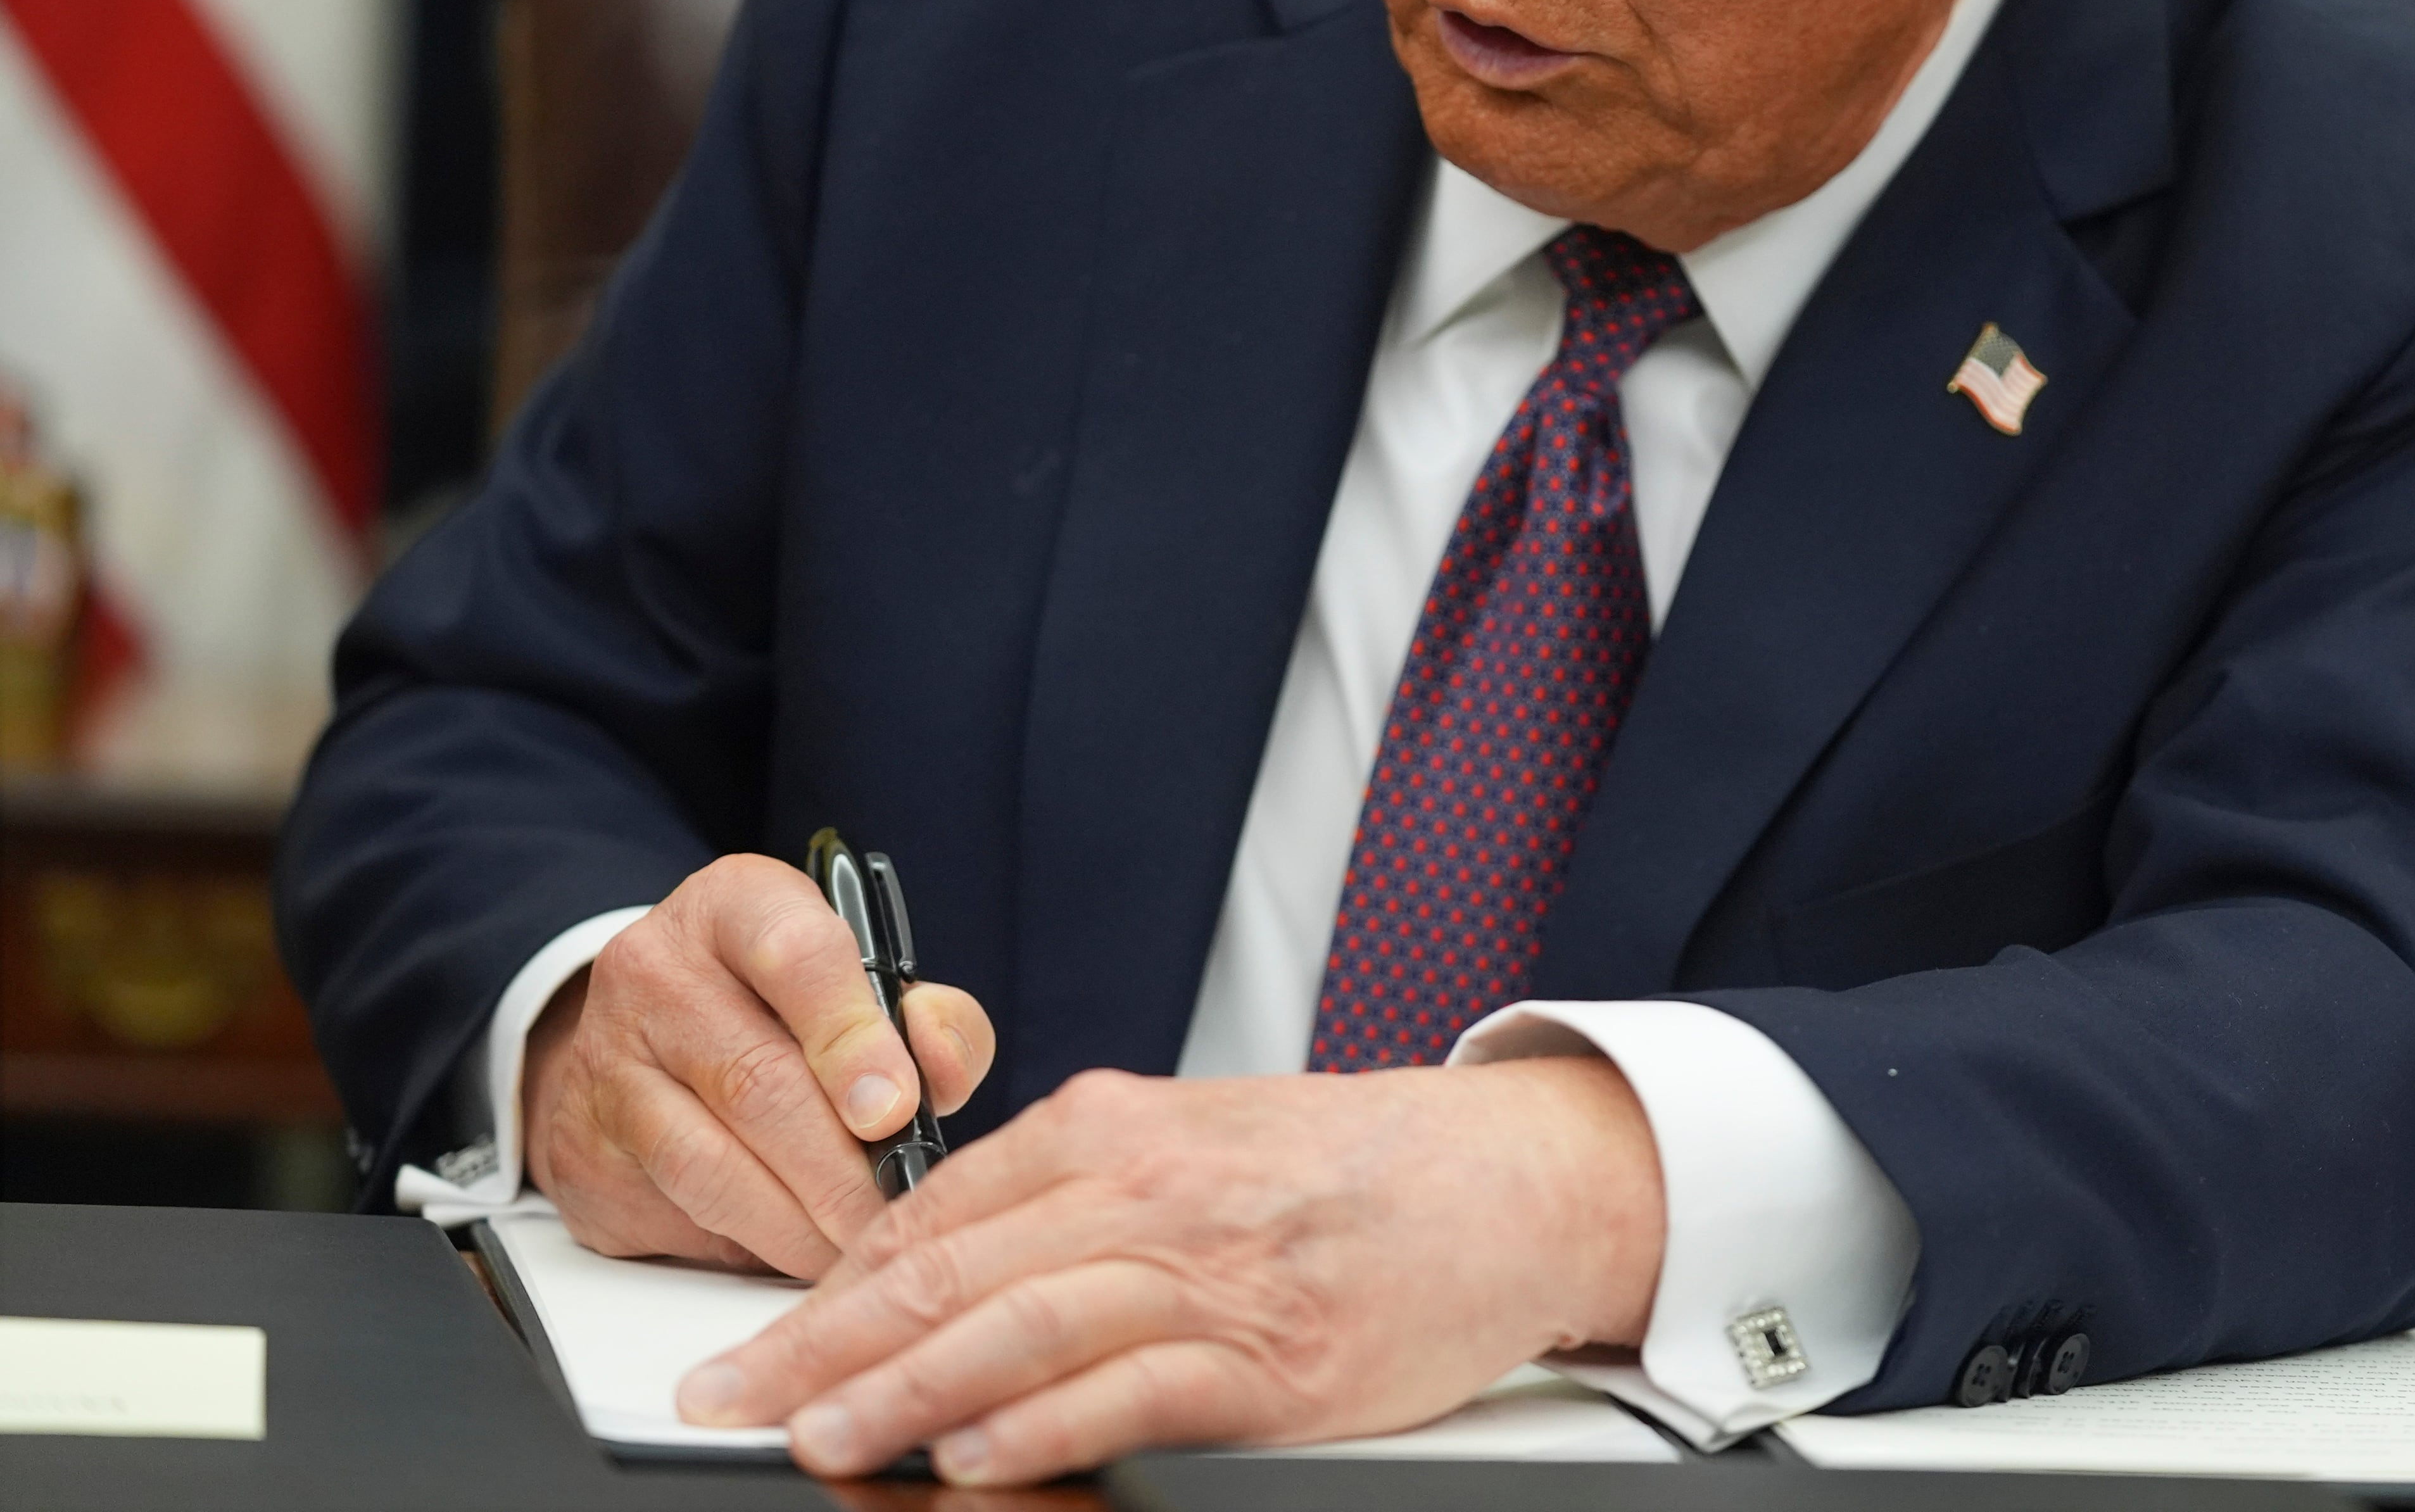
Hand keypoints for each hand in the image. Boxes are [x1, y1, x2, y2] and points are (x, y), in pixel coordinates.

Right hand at [523, 853, 995, 1278]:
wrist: (649, 1035)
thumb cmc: (787, 1010)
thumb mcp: (867, 982)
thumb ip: (932, 1020)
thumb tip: (943, 1072)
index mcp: (737, 906)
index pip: (796, 956)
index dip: (852, 1039)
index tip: (895, 1110)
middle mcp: (655, 972)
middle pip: (754, 1080)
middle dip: (838, 1168)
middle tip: (893, 1212)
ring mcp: (607, 1064)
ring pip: (706, 1163)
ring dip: (795, 1224)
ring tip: (855, 1246)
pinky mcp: (583, 1152)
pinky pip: (674, 1213)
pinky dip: (746, 1244)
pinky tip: (795, 1249)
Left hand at [676, 1057, 1665, 1484]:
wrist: (1511, 1180)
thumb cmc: (1355, 1172)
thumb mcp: (1200, 1143)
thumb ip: (1081, 1198)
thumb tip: (949, 1273)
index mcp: (1119, 1127)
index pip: (936, 1210)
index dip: (829, 1287)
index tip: (754, 1346)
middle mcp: (1150, 1187)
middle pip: (952, 1267)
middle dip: (825, 1344)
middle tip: (732, 1398)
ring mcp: (1212, 1273)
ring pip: (1023, 1326)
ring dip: (906, 1389)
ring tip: (821, 1438)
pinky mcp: (1271, 1359)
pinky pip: (1133, 1391)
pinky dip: (1045, 1426)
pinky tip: (977, 1458)